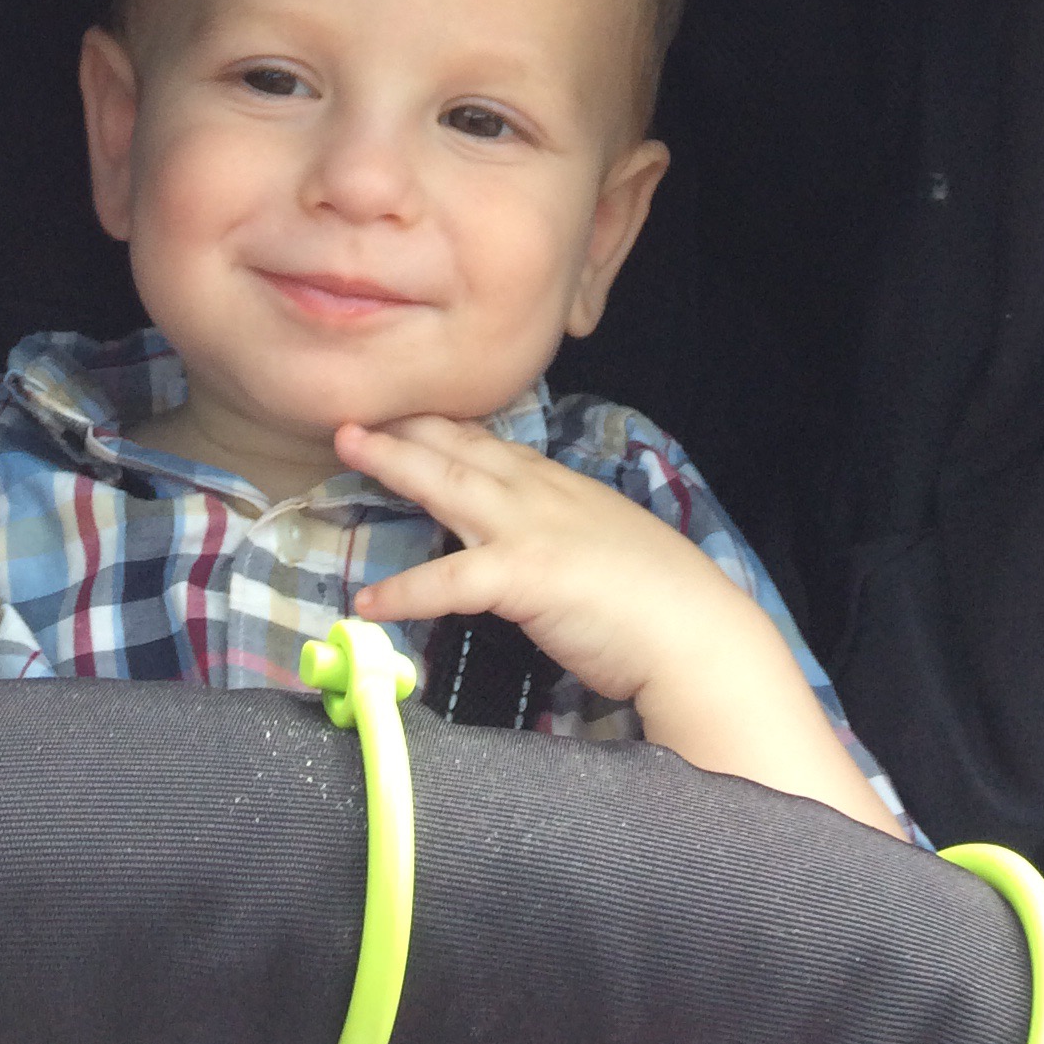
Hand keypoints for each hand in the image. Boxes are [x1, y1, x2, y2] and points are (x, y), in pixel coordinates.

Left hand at [341, 415, 760, 707]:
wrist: (696, 631)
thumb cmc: (660, 600)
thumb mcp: (603, 545)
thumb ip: (561, 535)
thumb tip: (531, 547)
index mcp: (559, 486)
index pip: (490, 445)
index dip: (442, 428)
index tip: (404, 412)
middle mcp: (540, 494)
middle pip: (459, 448)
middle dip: (404, 426)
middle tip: (352, 412)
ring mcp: (530, 529)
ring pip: (448, 484)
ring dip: (394, 465)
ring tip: (347, 450)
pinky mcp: (524, 575)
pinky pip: (449, 580)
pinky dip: (405, 590)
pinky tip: (368, 604)